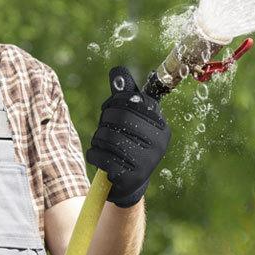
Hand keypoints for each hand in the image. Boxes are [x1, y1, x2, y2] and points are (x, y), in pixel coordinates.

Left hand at [86, 67, 170, 206]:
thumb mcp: (130, 120)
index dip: (112, 104)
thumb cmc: (128, 145)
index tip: (108, 112)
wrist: (130, 184)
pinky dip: (94, 155)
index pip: (131, 102)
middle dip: (103, 122)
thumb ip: (125, 96)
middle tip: (102, 130)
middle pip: (119, 117)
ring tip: (101, 146)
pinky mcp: (131, 177)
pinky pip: (102, 157)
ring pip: (107, 137)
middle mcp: (158, 143)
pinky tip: (99, 158)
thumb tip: (117, 70)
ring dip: (97, 140)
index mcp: (160, 126)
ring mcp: (147, 162)